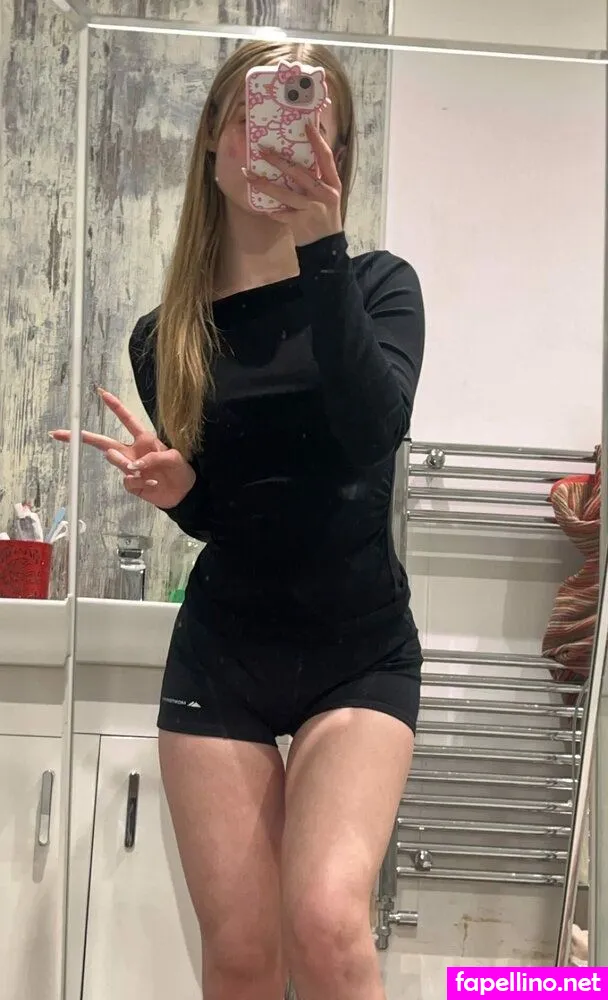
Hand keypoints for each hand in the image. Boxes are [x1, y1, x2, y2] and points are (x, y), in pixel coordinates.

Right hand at [50, 389, 195, 509]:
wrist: (183, 494)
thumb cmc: (180, 470)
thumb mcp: (174, 458)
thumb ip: (154, 457)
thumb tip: (134, 464)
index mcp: (144, 440)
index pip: (127, 420)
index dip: (115, 407)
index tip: (102, 393)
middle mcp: (133, 452)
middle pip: (103, 442)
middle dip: (83, 436)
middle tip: (60, 433)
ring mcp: (130, 468)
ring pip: (114, 461)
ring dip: (123, 463)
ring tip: (138, 469)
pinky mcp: (132, 484)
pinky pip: (128, 481)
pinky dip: (140, 482)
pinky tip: (153, 484)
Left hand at [245, 124, 341, 246]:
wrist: (327, 247)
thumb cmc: (325, 217)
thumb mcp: (329, 196)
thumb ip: (319, 178)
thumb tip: (303, 156)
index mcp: (332, 184)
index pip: (326, 158)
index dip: (317, 141)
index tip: (306, 125)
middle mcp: (324, 194)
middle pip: (300, 173)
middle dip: (279, 161)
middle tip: (262, 150)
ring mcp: (311, 209)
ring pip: (285, 194)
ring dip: (265, 184)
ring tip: (249, 175)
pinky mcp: (300, 223)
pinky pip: (280, 214)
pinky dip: (271, 210)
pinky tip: (261, 206)